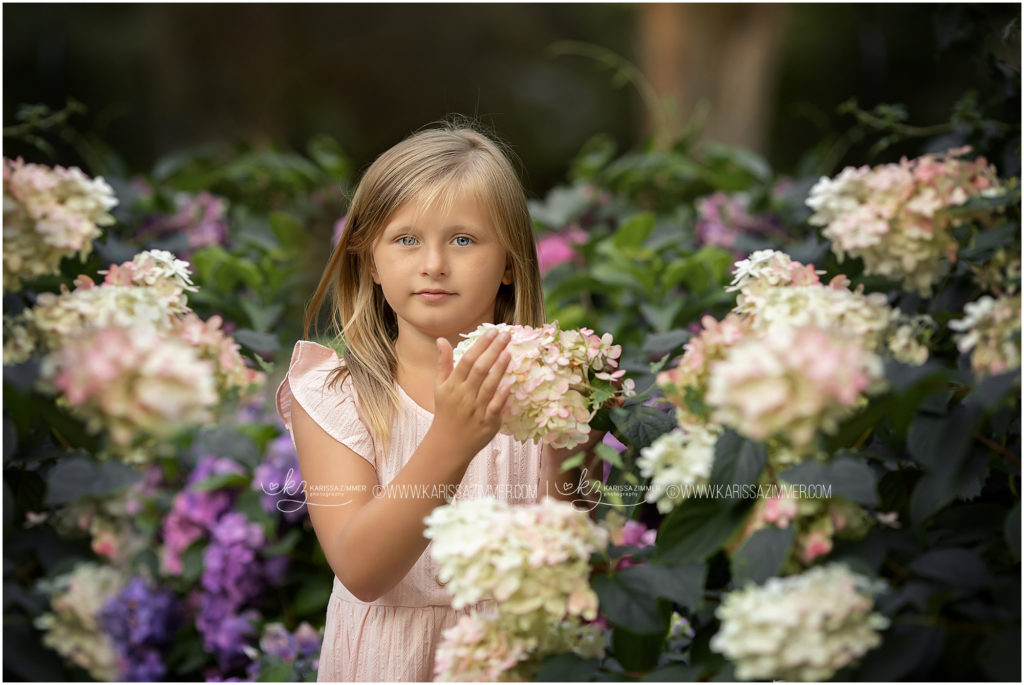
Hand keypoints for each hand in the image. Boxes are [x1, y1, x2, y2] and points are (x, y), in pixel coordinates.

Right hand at [428, 329, 512, 462]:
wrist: (448, 444)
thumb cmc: (446, 411)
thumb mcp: (440, 387)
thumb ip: (444, 363)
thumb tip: (441, 340)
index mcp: (452, 385)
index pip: (467, 360)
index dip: (480, 345)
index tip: (492, 331)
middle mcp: (464, 395)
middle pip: (480, 369)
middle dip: (493, 350)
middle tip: (506, 335)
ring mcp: (476, 409)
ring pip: (489, 386)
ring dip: (499, 368)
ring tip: (509, 352)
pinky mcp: (487, 423)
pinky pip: (495, 407)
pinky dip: (502, 396)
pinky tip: (510, 384)